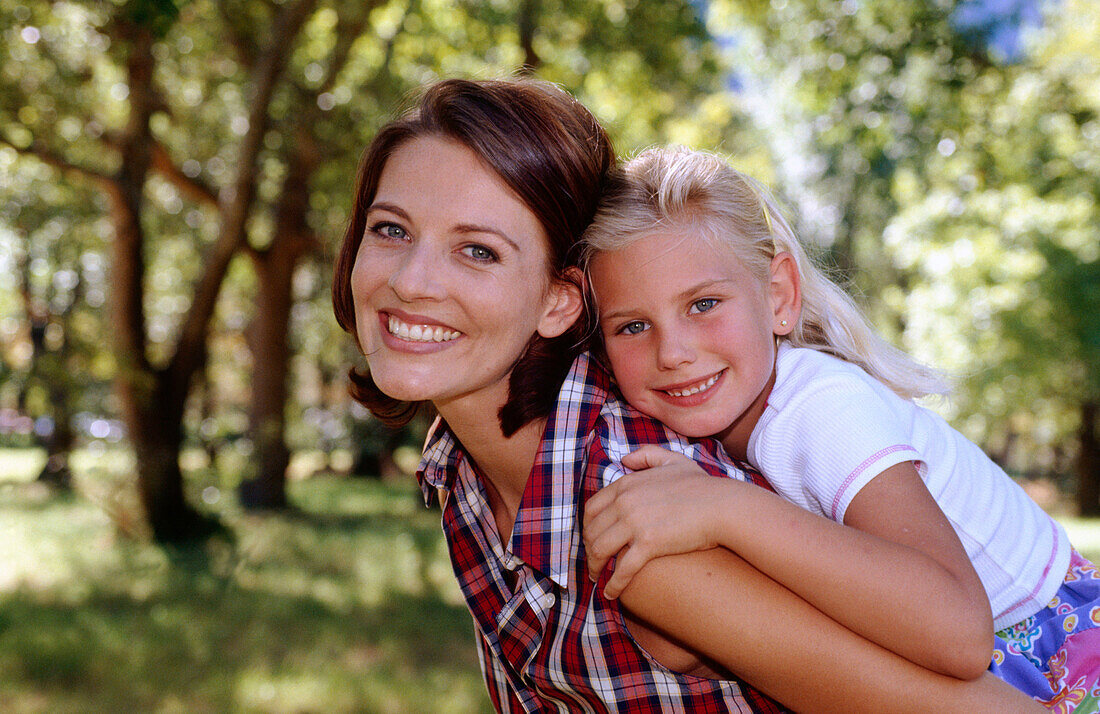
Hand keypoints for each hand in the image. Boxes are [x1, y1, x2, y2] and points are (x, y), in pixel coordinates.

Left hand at [584, 445, 737, 598]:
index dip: (587, 527)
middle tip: (593, 562)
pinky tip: (611, 594)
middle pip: (592, 530)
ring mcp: (635, 523)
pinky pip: (622, 568)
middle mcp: (625, 502)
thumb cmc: (703, 486)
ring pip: (600, 550)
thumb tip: (624, 460)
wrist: (723, 506)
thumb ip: (647, 455)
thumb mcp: (673, 460)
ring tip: (597, 578)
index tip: (590, 539)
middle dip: (588, 549)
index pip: (592, 508)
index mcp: (626, 484)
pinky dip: (613, 583)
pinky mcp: (649, 544)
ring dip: (595, 567)